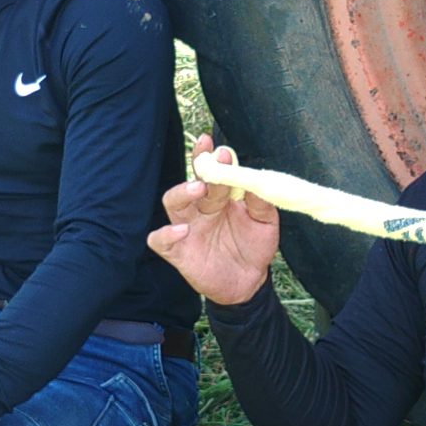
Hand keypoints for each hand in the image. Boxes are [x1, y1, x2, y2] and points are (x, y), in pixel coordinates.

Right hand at [149, 136, 280, 307]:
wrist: (250, 282)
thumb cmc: (254, 247)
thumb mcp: (265, 222)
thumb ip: (260, 201)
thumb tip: (257, 180)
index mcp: (218, 198)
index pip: (210, 172)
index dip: (210, 157)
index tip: (213, 144)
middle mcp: (199, 209)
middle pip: (190, 182)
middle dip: (198, 169)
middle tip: (210, 160)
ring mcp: (186, 229)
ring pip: (171, 204)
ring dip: (181, 193)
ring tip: (198, 189)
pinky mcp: (178, 252)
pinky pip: (160, 240)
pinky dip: (166, 234)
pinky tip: (182, 231)